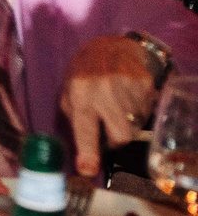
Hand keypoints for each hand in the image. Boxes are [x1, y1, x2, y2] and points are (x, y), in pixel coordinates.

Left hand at [64, 35, 160, 174]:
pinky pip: (148, 112)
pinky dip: (139, 111)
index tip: (88, 169)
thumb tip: (86, 154)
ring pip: (137, 126)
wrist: (110, 47)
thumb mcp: (69, 94)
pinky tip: (128, 97)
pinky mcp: (146, 83)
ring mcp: (128, 86)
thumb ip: (75, 121)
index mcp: (79, 94)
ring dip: (128, 123)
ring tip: (117, 105)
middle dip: (117, 140)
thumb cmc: (83, 75)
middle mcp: (104, 90)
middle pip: (122, 135)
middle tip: (109, 129)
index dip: (87, 151)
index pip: (84, 127)